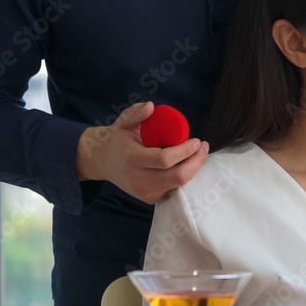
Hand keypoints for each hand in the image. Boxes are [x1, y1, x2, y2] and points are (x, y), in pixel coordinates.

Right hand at [76, 101, 208, 203]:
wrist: (102, 161)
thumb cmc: (116, 139)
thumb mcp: (123, 122)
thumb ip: (135, 113)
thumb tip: (151, 106)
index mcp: (133, 158)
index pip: (165, 159)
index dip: (185, 151)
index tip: (197, 140)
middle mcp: (139, 179)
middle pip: (177, 176)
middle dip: (196, 162)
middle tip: (203, 147)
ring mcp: (144, 192)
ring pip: (178, 185)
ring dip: (193, 169)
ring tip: (199, 154)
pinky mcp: (149, 199)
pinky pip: (173, 189)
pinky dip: (184, 178)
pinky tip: (187, 165)